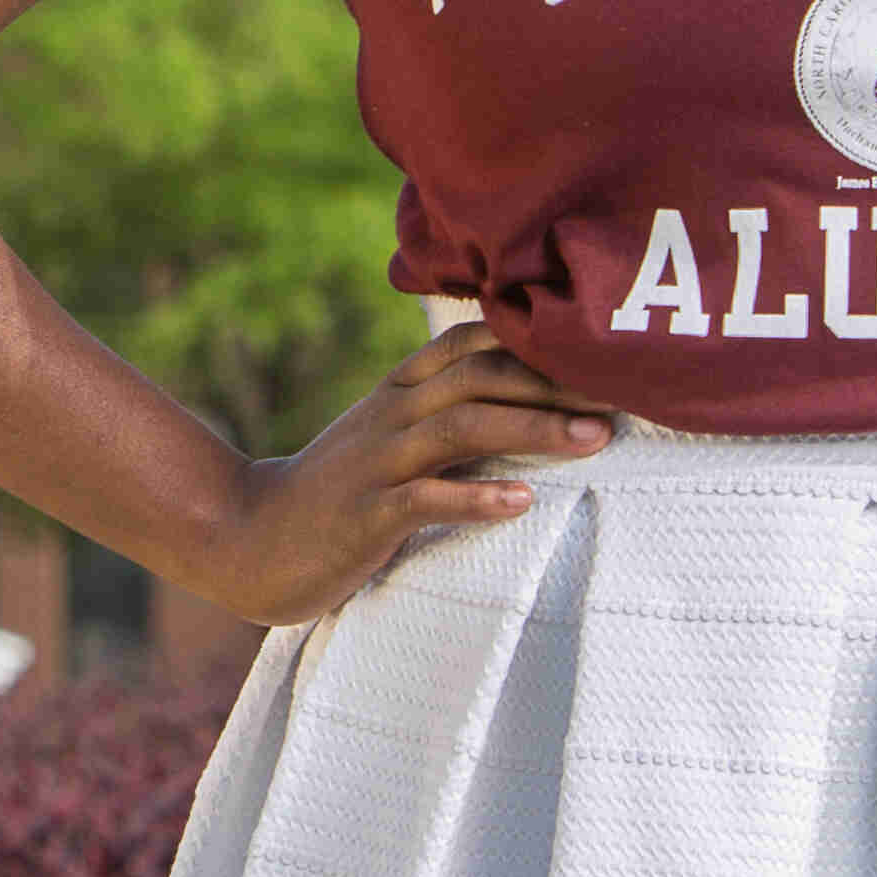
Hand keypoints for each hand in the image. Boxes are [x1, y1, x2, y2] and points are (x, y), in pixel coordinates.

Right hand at [180, 322, 606, 627]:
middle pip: (481, 376)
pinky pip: (426, 498)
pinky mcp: (366, 514)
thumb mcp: (391, 439)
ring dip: (532, 428)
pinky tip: (520, 501)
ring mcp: (378, 461)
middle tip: (626, 391)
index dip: (538, 340)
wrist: (250, 537)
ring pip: (462, 427)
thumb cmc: (339, 492)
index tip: (605, 352)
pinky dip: (475, 496)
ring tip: (594, 438)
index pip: (473, 342)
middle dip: (555, 380)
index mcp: (402, 391)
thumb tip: (535, 406)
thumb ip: (449, 415)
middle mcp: (394, 414)